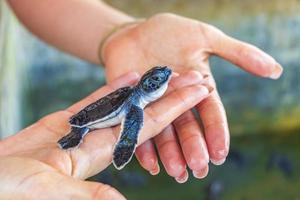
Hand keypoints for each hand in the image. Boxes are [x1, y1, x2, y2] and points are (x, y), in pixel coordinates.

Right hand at [0, 71, 210, 198]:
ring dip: (147, 89)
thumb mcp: (50, 192)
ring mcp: (84, 129)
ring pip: (123, 104)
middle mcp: (100, 140)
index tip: (198, 95)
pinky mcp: (65, 121)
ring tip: (170, 72)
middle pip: (144, 113)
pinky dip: (112, 88)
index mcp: (102, 154)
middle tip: (198, 77)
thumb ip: (87, 194)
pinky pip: (94, 101)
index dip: (175, 110)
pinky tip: (132, 75)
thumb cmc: (13, 190)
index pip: (149, 127)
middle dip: (172, 96)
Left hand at [101, 13, 282, 181]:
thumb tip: (274, 70)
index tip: (220, 152)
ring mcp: (153, 105)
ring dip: (171, 153)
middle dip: (193, 147)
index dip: (216, 132)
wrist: (134, 31)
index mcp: (195, 88)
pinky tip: (151, 163)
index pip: (210, 113)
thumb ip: (238, 54)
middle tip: (200, 167)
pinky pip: (137, 127)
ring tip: (177, 171)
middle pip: (187, 127)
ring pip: (164, 132)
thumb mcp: (206, 38)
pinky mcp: (132, 105)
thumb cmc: (171, 32)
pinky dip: (144, 146)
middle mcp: (175, 101)